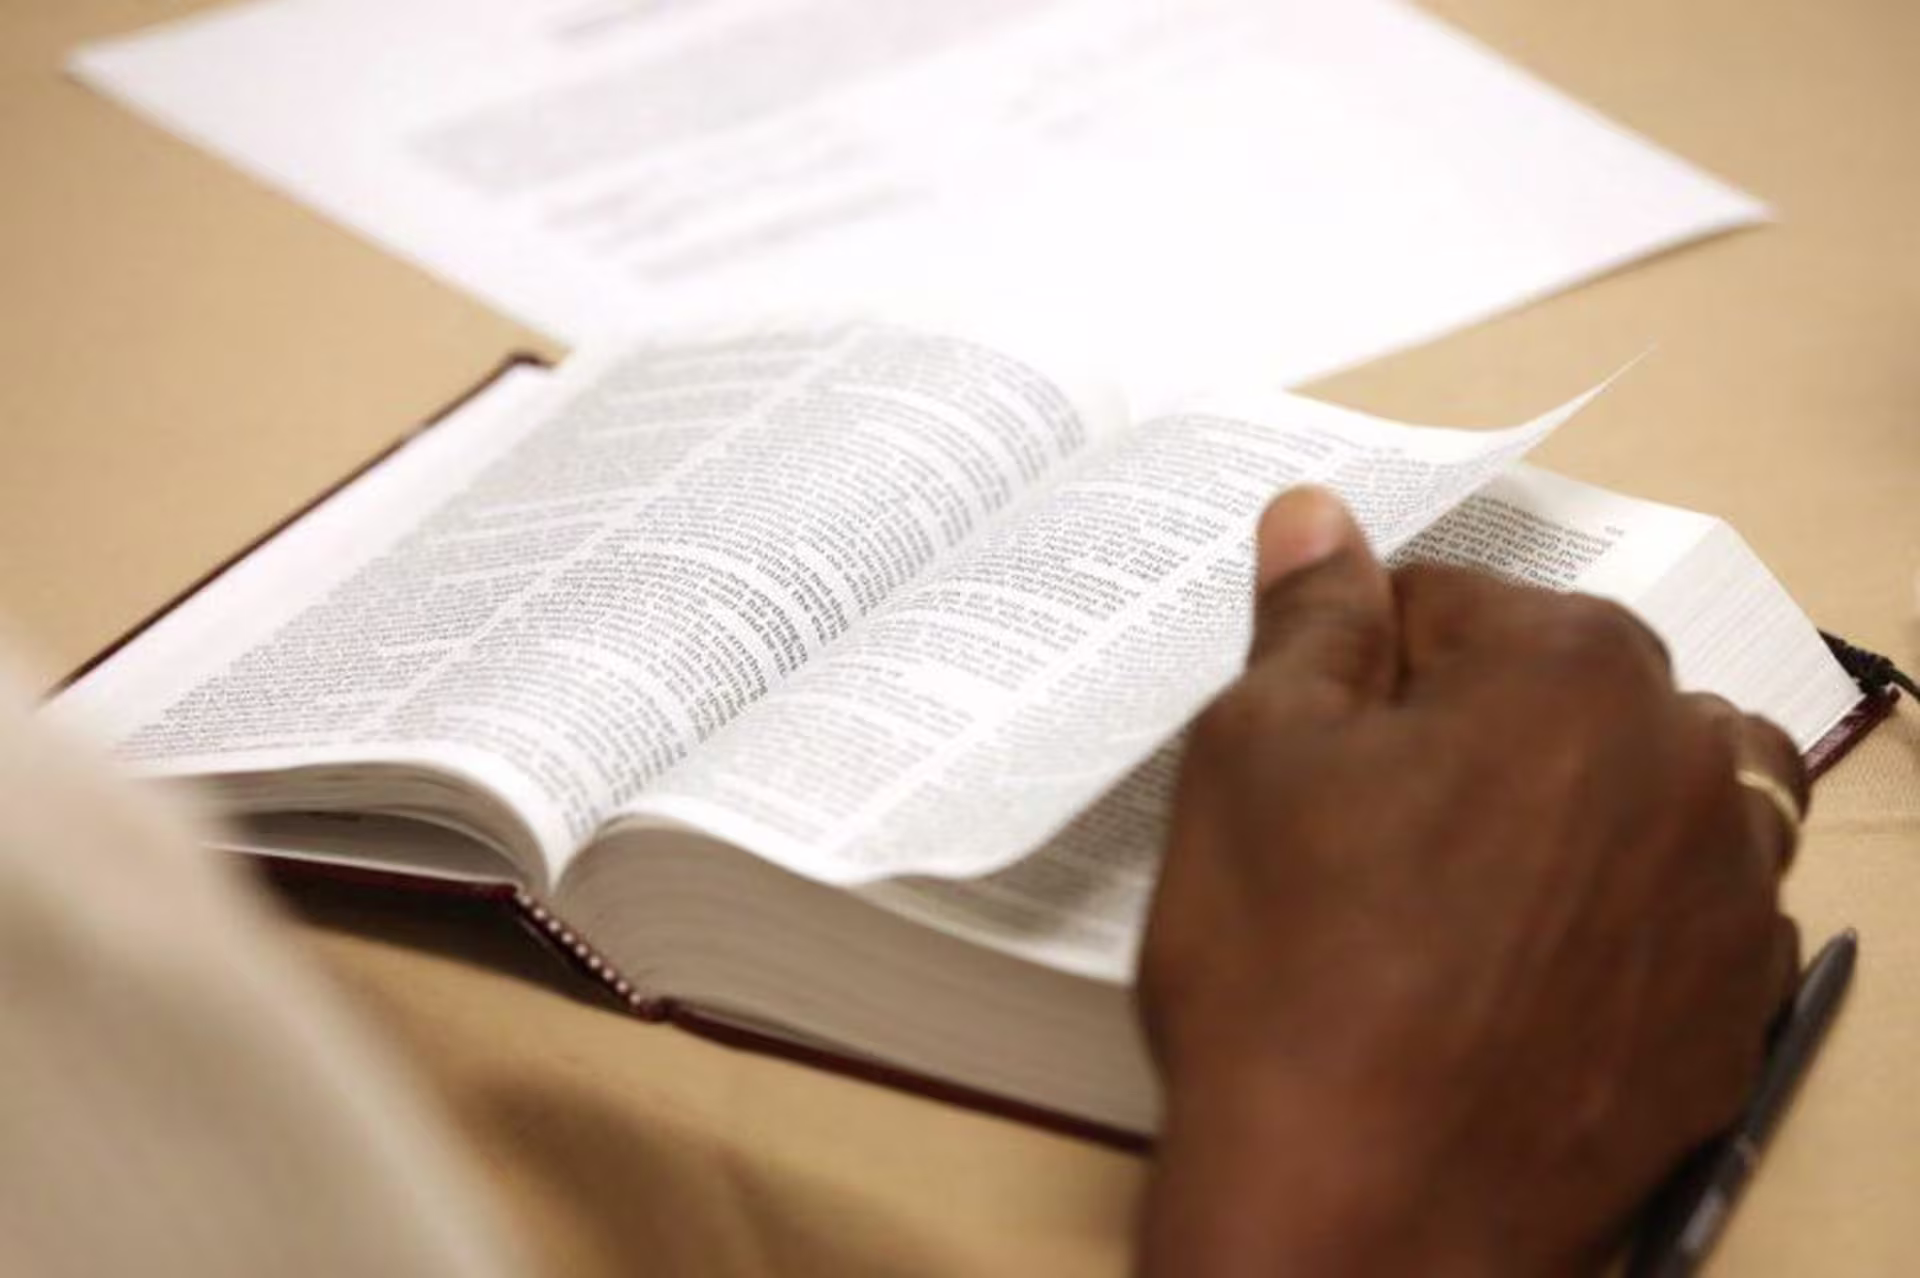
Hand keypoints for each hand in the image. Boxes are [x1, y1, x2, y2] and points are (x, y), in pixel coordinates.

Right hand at [1135, 488, 1806, 1277]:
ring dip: (1579, 803)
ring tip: (1470, 889)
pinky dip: (1623, 915)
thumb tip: (1319, 517)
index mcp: (1567, 669)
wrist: (1358, 1220)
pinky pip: (1691, 915)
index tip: (1320, 743)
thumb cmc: (1289, 975)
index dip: (1363, 666)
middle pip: (1567, 689)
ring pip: (1654, 790)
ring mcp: (1729, 899)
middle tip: (1375, 831)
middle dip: (1478, 726)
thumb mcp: (1250, 759)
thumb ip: (1308, 621)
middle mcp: (1683, 762)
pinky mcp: (1734, 1015)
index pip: (1451, 601)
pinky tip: (1526, 978)